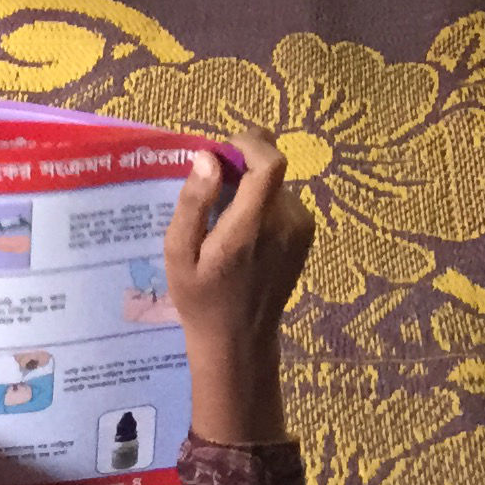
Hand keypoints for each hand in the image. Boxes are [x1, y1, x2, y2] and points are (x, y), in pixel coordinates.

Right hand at [168, 127, 312, 445]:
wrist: (239, 340)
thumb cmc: (200, 298)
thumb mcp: (179, 253)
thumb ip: (194, 202)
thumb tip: (208, 157)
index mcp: (252, 226)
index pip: (270, 163)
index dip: (249, 143)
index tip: (222, 149)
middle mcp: (285, 223)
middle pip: (272, 170)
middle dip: (243, 166)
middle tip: (213, 187)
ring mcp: (300, 231)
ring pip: (276, 185)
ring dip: (251, 187)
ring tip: (223, 216)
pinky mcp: (305, 237)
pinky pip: (283, 202)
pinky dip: (262, 203)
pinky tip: (241, 231)